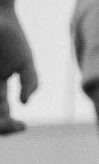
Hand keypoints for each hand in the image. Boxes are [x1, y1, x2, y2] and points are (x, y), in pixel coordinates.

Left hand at [0, 3, 37, 134]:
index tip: (24, 126)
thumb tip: (24, 103)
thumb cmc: (11, 36)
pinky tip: (2, 94)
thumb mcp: (25, 63)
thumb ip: (30, 83)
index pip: (1, 116)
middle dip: (2, 127)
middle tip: (15, 125)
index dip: (10, 127)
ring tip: (6, 112)